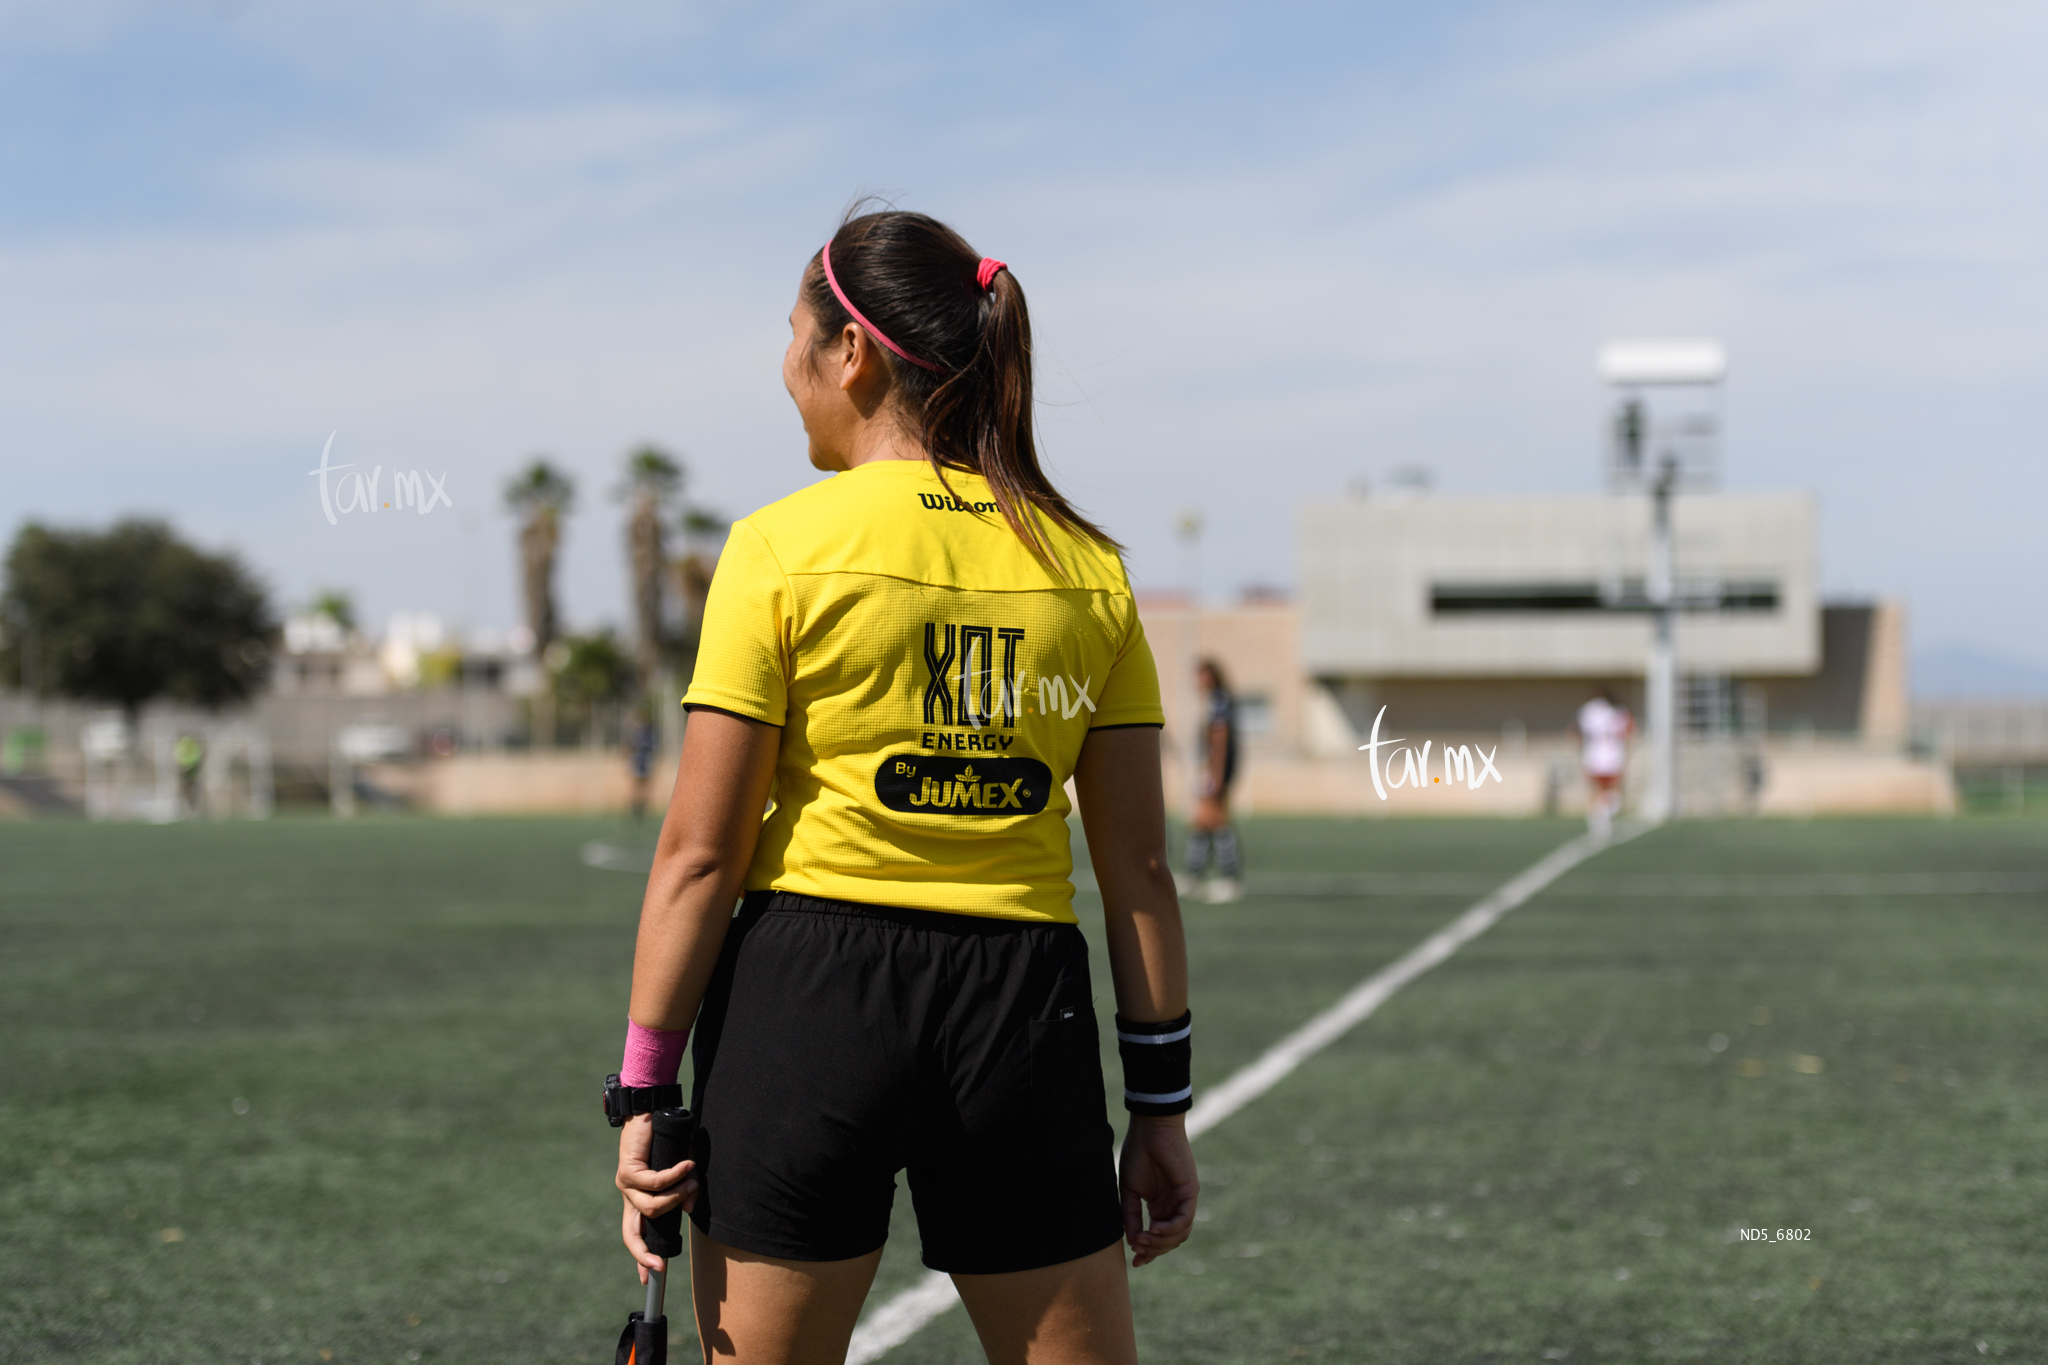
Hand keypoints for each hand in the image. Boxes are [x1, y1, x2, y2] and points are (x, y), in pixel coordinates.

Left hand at [614, 1113, 696, 1281]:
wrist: (650, 1110)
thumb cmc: (666, 1140)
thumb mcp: (682, 1169)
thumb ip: (686, 1189)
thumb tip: (691, 1208)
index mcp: (637, 1198)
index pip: (635, 1233)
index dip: (640, 1256)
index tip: (647, 1279)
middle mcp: (628, 1195)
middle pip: (629, 1233)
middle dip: (642, 1253)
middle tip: (660, 1266)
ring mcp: (625, 1184)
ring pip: (651, 1207)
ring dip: (676, 1197)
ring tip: (692, 1180)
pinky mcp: (627, 1170)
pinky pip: (655, 1183)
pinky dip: (675, 1176)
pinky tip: (687, 1164)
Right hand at [1119, 1114, 1197, 1266]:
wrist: (1149, 1129)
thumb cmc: (1138, 1154)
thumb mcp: (1128, 1191)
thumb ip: (1130, 1216)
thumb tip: (1132, 1241)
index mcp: (1160, 1206)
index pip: (1159, 1237)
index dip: (1149, 1252)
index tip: (1135, 1263)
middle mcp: (1174, 1206)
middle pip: (1171, 1241)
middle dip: (1154, 1250)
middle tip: (1137, 1251)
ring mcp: (1183, 1200)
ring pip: (1180, 1234)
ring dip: (1161, 1242)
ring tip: (1143, 1239)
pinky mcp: (1190, 1191)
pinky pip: (1185, 1218)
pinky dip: (1171, 1228)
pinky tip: (1154, 1229)